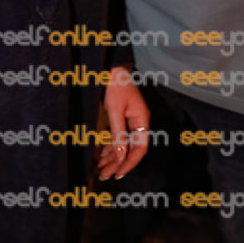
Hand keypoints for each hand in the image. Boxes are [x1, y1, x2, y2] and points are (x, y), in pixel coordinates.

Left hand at [99, 66, 149, 180]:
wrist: (112, 67)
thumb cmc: (116, 84)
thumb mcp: (115, 109)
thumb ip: (118, 133)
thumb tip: (120, 156)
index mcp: (141, 120)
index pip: (139, 148)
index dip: (129, 163)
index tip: (117, 174)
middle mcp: (139, 122)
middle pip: (131, 149)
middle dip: (118, 163)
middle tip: (104, 176)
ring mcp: (131, 120)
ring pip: (124, 144)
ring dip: (113, 157)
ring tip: (101, 169)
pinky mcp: (123, 118)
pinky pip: (119, 137)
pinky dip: (111, 147)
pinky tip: (103, 155)